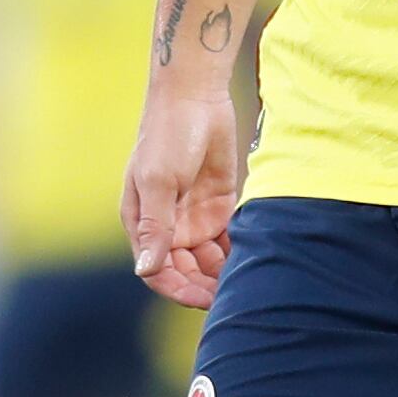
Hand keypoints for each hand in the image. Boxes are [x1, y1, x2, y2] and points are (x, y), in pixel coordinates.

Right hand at [123, 87, 239, 308]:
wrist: (196, 96)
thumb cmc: (168, 135)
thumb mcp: (158, 181)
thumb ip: (156, 226)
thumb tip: (146, 268)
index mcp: (143, 223)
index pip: (157, 271)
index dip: (177, 289)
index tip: (203, 300)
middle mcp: (168, 225)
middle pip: (185, 271)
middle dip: (204, 286)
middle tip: (232, 296)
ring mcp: (193, 216)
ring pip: (207, 260)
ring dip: (222, 273)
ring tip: (247, 281)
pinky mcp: (218, 204)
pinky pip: (228, 239)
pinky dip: (238, 252)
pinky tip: (254, 259)